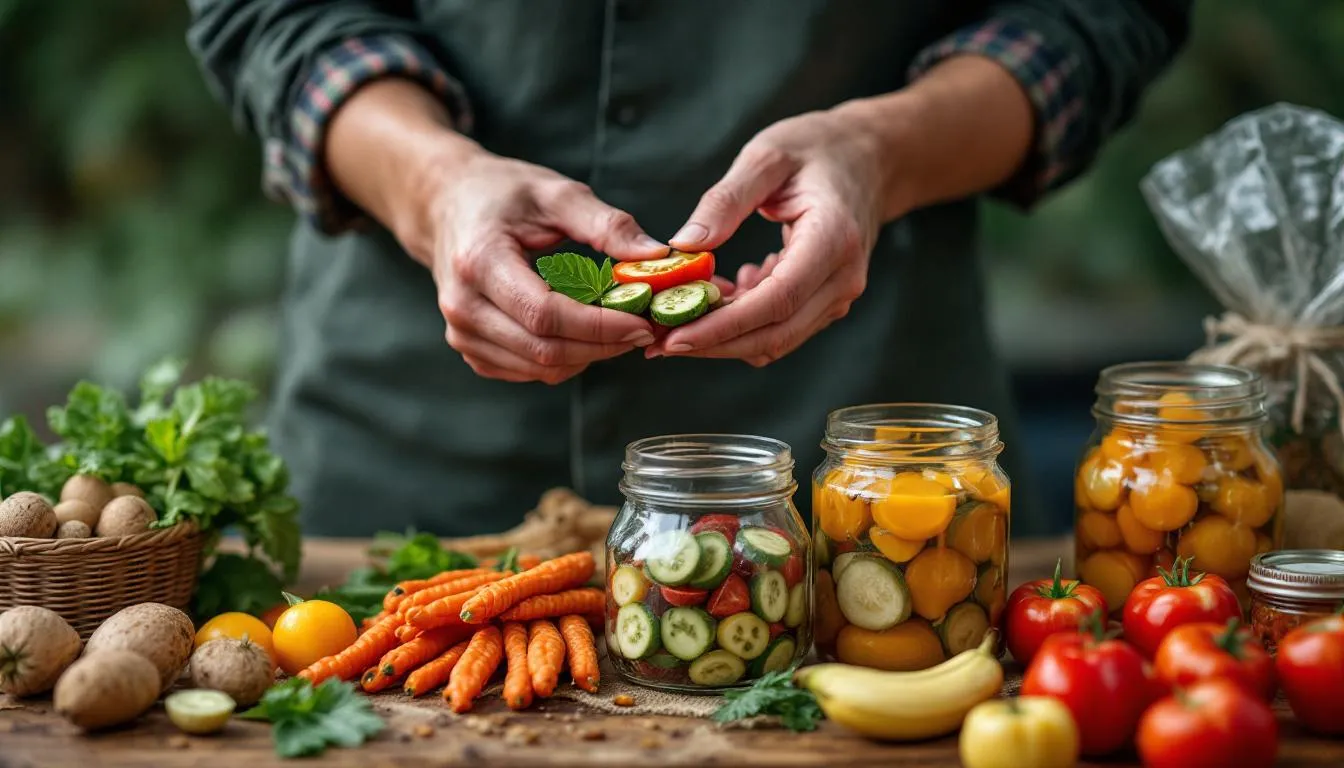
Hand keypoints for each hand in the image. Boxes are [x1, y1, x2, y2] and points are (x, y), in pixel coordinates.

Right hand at [421, 146, 668, 383]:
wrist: (447, 204)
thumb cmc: (503, 193)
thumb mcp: (556, 193)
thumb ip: (607, 224)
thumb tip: (657, 255)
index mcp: (479, 262)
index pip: (545, 314)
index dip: (598, 326)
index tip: (642, 322)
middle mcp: (462, 306)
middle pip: (544, 350)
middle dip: (603, 346)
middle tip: (644, 329)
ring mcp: (462, 333)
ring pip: (539, 368)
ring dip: (589, 356)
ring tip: (621, 329)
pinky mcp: (470, 349)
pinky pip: (528, 371)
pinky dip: (566, 359)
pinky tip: (586, 334)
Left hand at [650, 107, 886, 365]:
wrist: (870, 157)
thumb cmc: (818, 148)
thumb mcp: (766, 156)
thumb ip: (725, 201)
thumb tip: (683, 245)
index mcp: (833, 238)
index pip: (777, 300)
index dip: (723, 326)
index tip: (674, 336)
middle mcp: (843, 278)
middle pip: (775, 333)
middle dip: (714, 344)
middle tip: (658, 342)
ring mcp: (839, 294)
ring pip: (777, 339)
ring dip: (725, 338)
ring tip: (676, 318)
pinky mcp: (827, 300)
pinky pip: (782, 326)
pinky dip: (744, 324)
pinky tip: (719, 295)